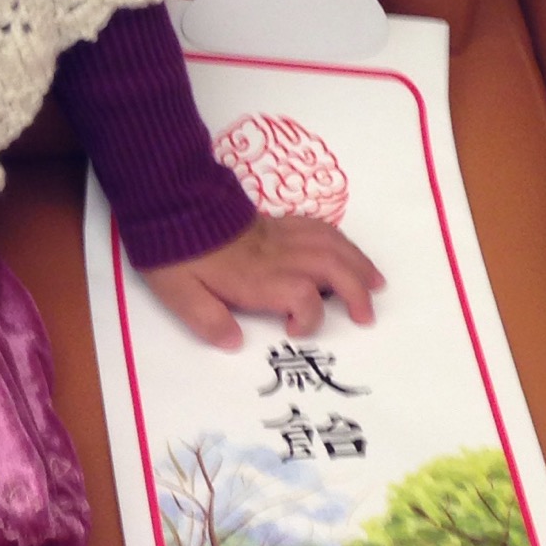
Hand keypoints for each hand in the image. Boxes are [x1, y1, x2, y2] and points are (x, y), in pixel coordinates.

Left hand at [140, 212, 383, 352]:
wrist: (169, 202)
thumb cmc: (173, 253)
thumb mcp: (178, 293)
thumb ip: (207, 319)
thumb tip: (235, 342)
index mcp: (255, 277)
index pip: (301, 295)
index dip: (308, 318)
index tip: (292, 331)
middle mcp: (275, 255)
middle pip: (331, 266)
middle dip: (356, 291)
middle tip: (367, 316)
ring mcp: (278, 235)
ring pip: (331, 244)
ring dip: (358, 263)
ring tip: (376, 282)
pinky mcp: (275, 222)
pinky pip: (317, 226)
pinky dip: (339, 240)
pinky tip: (347, 251)